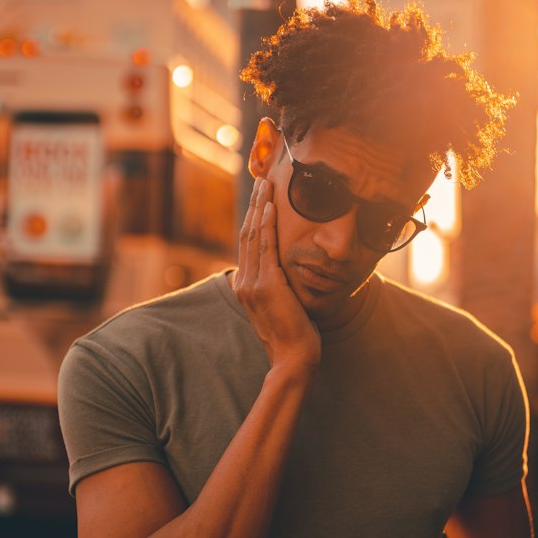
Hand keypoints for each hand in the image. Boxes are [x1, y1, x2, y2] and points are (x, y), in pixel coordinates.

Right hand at [233, 179, 320, 373]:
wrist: (293, 358)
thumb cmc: (294, 336)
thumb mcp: (281, 308)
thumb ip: (275, 289)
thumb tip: (279, 277)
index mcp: (246, 287)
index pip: (247, 245)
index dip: (252, 218)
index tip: (259, 198)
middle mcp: (244, 283)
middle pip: (246, 234)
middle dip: (254, 205)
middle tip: (261, 179)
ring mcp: (252, 284)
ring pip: (253, 235)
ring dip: (259, 206)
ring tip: (265, 183)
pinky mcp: (266, 285)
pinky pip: (265, 247)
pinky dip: (266, 224)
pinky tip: (271, 206)